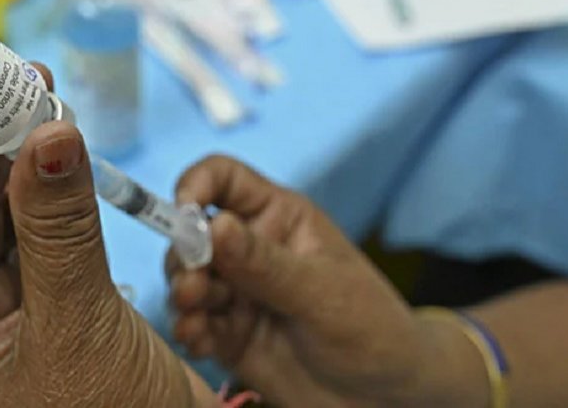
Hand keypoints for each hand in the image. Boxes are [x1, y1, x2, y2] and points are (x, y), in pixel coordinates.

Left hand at [0, 64, 203, 407]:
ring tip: (40, 98)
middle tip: (14, 79)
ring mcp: (17, 310)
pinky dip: (61, 193)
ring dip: (28, 162)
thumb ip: (59, 229)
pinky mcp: (62, 301)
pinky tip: (63, 151)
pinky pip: (52, 234)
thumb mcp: (78, 321)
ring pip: (14, 218)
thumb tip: (49, 136)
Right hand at [167, 156, 487, 406]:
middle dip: (185, 254)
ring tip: (194, 314)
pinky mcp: (227, 333)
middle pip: (193, 233)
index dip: (196, 185)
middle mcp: (250, 250)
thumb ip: (264, 262)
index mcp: (278, 218)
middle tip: (193, 284)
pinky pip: (192, 323)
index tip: (183, 212)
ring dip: (182, 293)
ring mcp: (237, 293)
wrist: (385, 398)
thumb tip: (213, 225)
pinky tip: (198, 341)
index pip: (224, 180)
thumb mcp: (321, 291)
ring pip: (186, 278)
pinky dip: (187, 329)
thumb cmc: (372, 328)